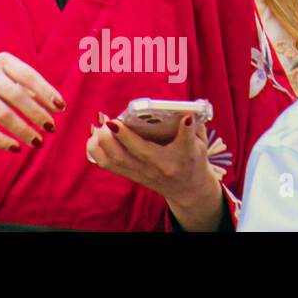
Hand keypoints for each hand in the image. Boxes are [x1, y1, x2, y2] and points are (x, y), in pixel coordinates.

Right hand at [0, 52, 64, 151]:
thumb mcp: (9, 85)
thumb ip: (31, 91)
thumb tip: (58, 106)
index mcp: (1, 61)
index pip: (28, 75)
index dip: (46, 92)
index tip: (61, 108)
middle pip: (16, 95)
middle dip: (37, 114)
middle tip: (52, 129)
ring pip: (3, 114)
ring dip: (24, 131)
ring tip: (38, 142)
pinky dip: (2, 141)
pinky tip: (16, 149)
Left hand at [86, 113, 223, 229]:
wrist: (187, 189)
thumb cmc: (192, 158)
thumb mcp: (201, 142)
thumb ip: (194, 124)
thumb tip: (184, 107)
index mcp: (185, 156)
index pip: (187, 144)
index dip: (187, 130)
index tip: (186, 117)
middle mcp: (162, 166)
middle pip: (142, 152)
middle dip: (124, 135)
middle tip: (112, 121)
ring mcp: (144, 172)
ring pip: (118, 160)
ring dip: (104, 140)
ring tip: (102, 123)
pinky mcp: (131, 175)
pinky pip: (107, 164)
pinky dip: (96, 149)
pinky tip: (96, 133)